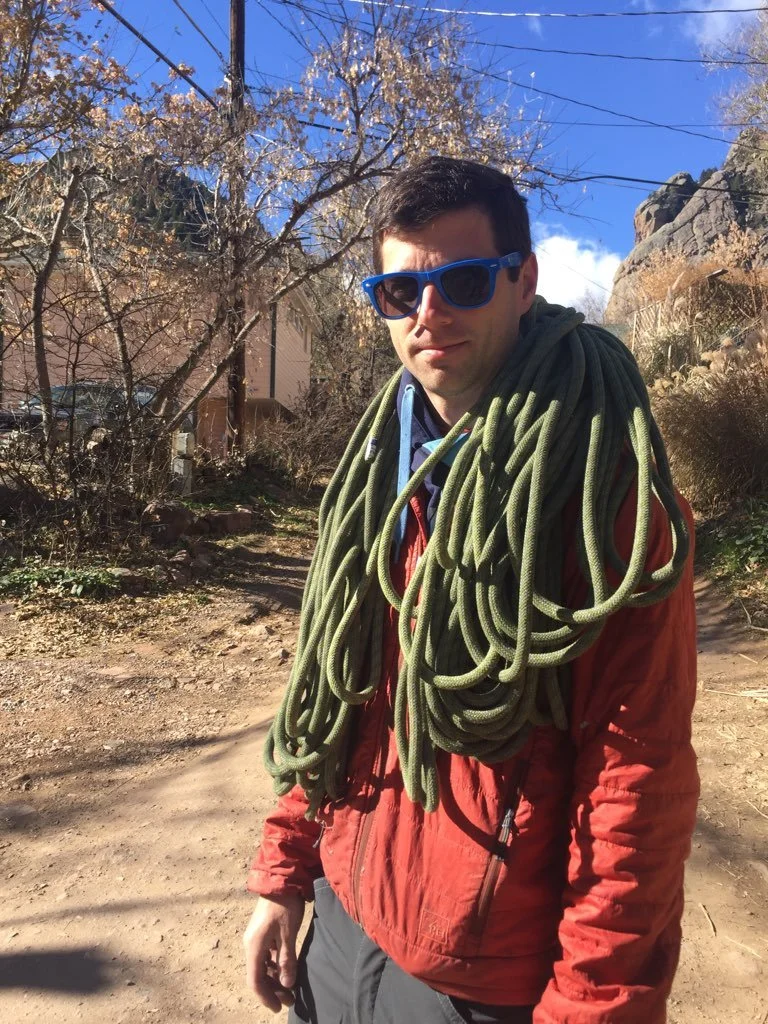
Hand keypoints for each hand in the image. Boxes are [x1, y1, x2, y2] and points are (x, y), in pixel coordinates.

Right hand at [244, 892, 304, 1012]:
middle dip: (273, 990)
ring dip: (274, 978)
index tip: (278, 1008)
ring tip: (290, 986)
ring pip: (262, 966)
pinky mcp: (262, 932)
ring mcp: (256, 937)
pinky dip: (274, 965)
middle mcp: (250, 944)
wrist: (281, 879)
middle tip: (290, 999)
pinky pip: (266, 955)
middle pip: (258, 975)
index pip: (255, 981)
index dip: (266, 997)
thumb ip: (287, 959)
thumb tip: (287, 984)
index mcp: (254, 946)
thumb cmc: (285, 905)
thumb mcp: (288, 933)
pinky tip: (286, 968)